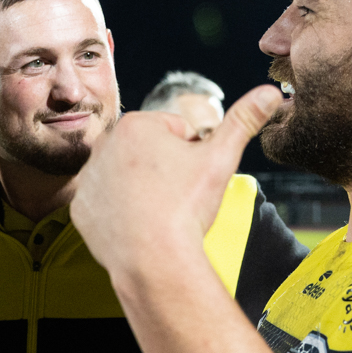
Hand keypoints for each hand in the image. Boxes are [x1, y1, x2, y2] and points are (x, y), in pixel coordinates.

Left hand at [72, 85, 282, 278]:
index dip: (190, 155)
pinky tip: (135, 225)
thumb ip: (243, 120)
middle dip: (164, 169)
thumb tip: (271, 92)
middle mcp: (103, 145)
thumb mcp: (220, 158)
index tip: (188, 179)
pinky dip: (120, 213)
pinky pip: (106, 205)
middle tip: (173, 197)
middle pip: (148, 152)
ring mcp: (88, 178)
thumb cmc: (186, 207)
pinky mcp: (80, 208)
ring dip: (141, 189)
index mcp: (135, 124)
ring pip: (126, 178)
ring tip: (155, 212)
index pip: (175, 131)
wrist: (154, 260)